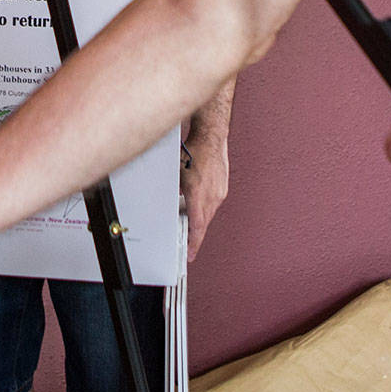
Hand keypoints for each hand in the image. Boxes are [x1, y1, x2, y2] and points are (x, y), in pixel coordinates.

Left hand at [179, 132, 228, 261]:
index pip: (197, 226)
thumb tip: (167, 202)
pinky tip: (198, 208)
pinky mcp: (223, 188)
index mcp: (198, 193)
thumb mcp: (176, 174)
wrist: (211, 137)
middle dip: (195, 236)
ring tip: (191, 227)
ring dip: (200, 222)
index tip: (190, 254)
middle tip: (188, 247)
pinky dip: (205, 211)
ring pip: (208, 215)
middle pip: (203, 224)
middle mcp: (212, 195)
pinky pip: (213, 205)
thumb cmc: (193, 151)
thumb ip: (173, 192)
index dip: (193, 243)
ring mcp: (219, 192)